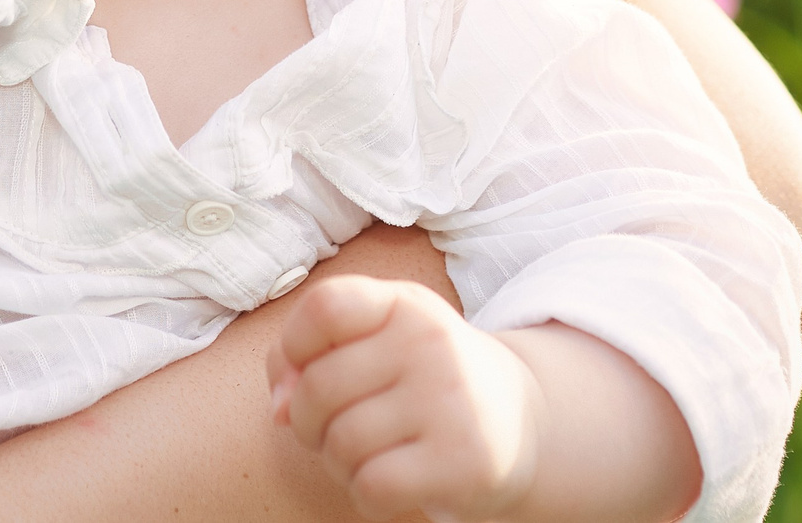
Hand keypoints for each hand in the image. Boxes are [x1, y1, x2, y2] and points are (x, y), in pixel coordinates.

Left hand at [268, 276, 539, 522]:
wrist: (522, 423)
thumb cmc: (427, 380)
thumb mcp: (381, 342)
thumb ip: (315, 356)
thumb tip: (278, 409)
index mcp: (406, 305)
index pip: (325, 307)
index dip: (293, 347)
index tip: (304, 374)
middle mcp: (431, 344)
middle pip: (317, 387)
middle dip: (308, 422)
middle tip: (335, 430)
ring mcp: (451, 401)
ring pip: (341, 443)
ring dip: (339, 462)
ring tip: (369, 455)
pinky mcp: (464, 461)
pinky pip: (373, 486)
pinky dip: (367, 495)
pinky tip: (391, 483)